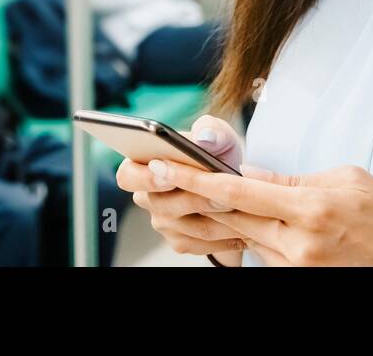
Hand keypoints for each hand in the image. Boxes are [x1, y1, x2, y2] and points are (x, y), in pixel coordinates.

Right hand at [115, 115, 245, 257]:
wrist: (235, 182)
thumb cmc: (218, 152)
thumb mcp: (218, 134)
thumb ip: (211, 129)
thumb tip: (205, 137)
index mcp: (143, 165)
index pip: (128, 175)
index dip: (144, 177)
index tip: (166, 172)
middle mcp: (147, 197)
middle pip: (161, 205)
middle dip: (194, 198)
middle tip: (221, 194)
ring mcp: (163, 223)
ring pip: (186, 226)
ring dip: (215, 217)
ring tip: (239, 206)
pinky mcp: (181, 241)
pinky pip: (201, 243)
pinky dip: (224, 234)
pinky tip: (244, 226)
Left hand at [161, 161, 372, 265]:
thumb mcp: (344, 178)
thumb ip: (292, 178)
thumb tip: (250, 175)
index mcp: (309, 207)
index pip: (239, 191)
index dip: (196, 179)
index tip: (163, 166)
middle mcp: (296, 241)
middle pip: (228, 216)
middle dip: (186, 196)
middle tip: (150, 181)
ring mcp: (295, 265)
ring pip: (240, 236)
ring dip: (206, 217)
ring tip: (171, 198)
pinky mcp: (296, 277)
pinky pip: (259, 252)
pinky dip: (239, 235)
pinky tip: (217, 221)